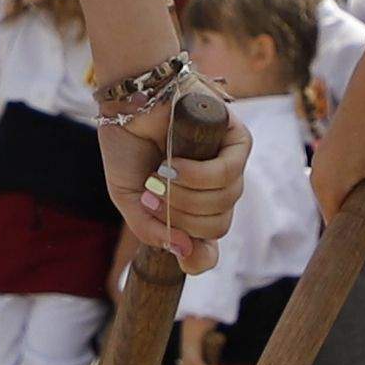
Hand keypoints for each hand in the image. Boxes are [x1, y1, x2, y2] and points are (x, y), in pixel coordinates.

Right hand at [124, 86, 243, 269]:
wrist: (126, 103)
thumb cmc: (127, 146)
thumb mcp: (128, 199)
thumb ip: (151, 230)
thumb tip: (183, 251)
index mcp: (191, 209)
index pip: (210, 248)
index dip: (201, 260)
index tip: (183, 258)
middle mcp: (214, 192)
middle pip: (216, 228)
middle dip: (179, 217)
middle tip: (151, 194)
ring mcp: (230, 167)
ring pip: (223, 203)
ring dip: (184, 194)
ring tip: (159, 174)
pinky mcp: (238, 141)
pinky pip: (228, 173)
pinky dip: (199, 174)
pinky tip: (176, 163)